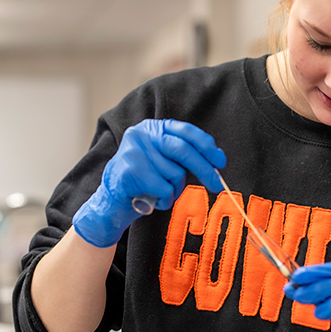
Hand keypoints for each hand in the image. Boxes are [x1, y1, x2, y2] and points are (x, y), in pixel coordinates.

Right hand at [72, 119, 225, 246]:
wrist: (110, 203)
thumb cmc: (142, 182)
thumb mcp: (162, 161)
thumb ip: (182, 155)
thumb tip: (216, 158)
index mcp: (151, 128)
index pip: (185, 131)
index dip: (206, 145)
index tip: (220, 161)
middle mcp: (141, 134)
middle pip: (183, 150)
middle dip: (204, 169)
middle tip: (216, 185)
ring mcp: (134, 152)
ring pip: (175, 174)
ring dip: (173, 191)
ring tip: (158, 193)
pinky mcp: (130, 172)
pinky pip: (164, 189)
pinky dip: (164, 201)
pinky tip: (151, 200)